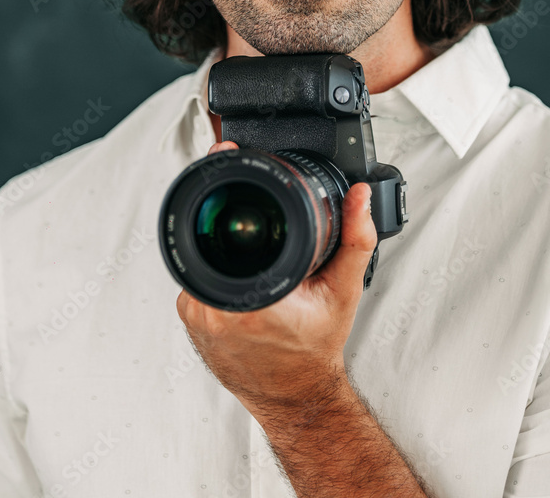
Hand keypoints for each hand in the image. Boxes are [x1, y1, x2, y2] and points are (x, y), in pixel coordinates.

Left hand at [175, 140, 378, 417]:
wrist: (295, 396)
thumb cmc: (316, 350)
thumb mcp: (344, 291)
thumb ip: (356, 238)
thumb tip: (358, 196)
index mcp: (249, 299)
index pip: (225, 227)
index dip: (224, 184)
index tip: (225, 153)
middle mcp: (213, 306)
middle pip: (209, 233)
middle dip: (230, 212)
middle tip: (257, 212)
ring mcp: (196, 314)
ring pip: (201, 252)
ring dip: (223, 241)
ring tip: (255, 244)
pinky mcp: (190, 317)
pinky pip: (198, 273)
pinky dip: (217, 263)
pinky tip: (244, 269)